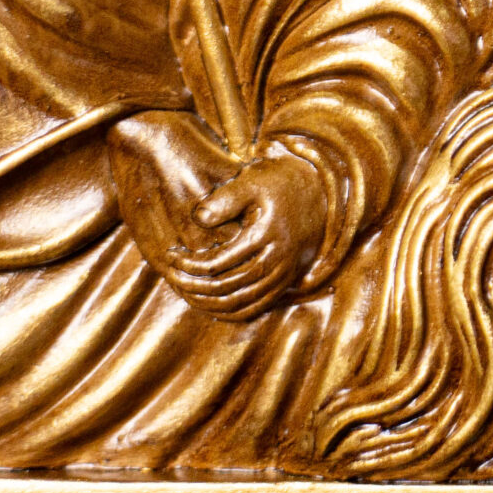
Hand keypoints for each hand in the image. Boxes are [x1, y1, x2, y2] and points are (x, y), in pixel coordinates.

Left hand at [159, 151, 328, 319]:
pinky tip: (210, 305)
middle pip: (225, 287)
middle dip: (192, 285)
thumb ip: (224, 199)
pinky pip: (256, 308)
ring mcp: (284, 274)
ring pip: (239, 302)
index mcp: (266, 236)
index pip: (217, 263)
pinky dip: (230, 312)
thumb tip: (198, 219)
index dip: (189, 264)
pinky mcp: (286, 282)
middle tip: (171, 275)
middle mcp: (277, 260)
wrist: (321, 193)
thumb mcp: (253, 181)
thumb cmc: (281, 183)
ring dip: (207, 302)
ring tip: (185, 290)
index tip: (171, 255)